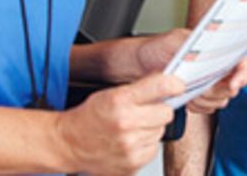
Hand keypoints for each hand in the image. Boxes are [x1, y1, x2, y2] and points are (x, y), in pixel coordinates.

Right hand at [55, 73, 182, 175]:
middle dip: (158, 110)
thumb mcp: (110, 94)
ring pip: (160, 131)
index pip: (160, 86)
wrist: (69, 143)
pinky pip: (153, 149)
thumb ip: (140, 89)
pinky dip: (145, 145)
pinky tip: (130, 141)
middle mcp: (126, 123)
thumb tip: (169, 84)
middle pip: (166, 113)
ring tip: (131, 128)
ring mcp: (130, 146)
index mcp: (119, 100)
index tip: (177, 86)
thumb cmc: (89, 117)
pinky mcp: (132, 163)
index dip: (174, 85)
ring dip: (150, 129)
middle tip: (143, 111)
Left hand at [131, 31, 246, 112]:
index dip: (242, 73)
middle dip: (216, 90)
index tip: (232, 83)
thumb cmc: (157, 47)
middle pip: (233, 86)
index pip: (243, 61)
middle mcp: (218, 66)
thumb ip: (194, 46)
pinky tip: (186, 98)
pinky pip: (209, 108)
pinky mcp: (201, 96)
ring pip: (222, 100)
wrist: (140, 64)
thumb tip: (210, 53)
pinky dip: (198, 107)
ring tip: (189, 90)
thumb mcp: (174, 40)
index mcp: (217, 48)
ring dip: (205, 99)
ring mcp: (210, 82)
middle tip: (200, 87)